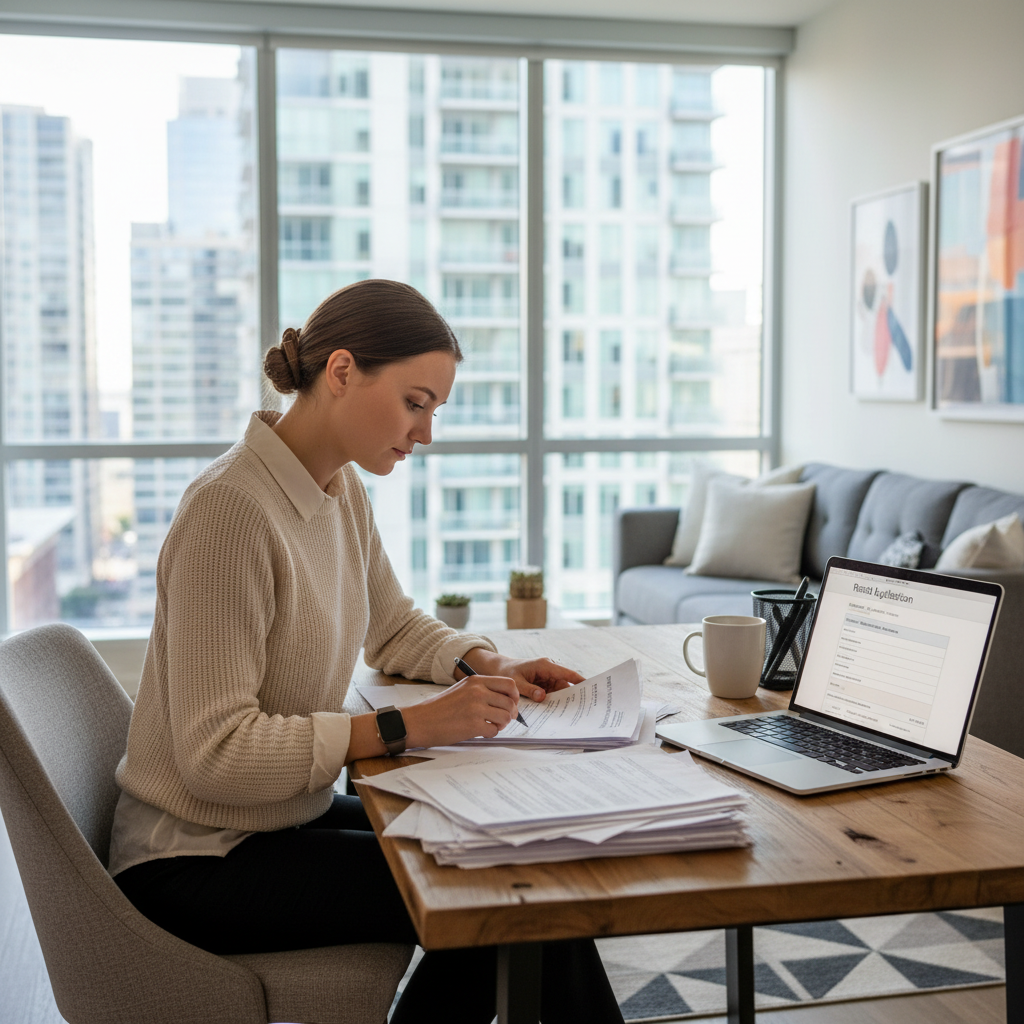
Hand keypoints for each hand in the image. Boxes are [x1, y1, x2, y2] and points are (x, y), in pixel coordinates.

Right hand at [402, 673, 520, 746]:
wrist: (420, 721)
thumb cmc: (440, 707)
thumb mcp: (462, 689)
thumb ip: (482, 690)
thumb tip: (506, 700)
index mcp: (476, 681)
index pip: (509, 684)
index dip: (514, 696)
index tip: (511, 704)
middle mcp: (478, 692)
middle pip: (510, 702)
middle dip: (511, 713)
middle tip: (503, 719)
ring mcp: (476, 708)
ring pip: (505, 717)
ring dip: (502, 724)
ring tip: (491, 726)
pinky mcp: (473, 725)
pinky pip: (494, 730)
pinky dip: (491, 733)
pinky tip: (481, 732)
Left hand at [459, 649, 584, 702]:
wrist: (499, 669)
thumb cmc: (507, 673)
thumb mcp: (516, 682)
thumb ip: (529, 689)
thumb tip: (543, 696)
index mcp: (545, 665)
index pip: (566, 673)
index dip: (579, 680)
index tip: (590, 687)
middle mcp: (549, 670)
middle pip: (565, 684)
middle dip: (572, 695)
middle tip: (581, 708)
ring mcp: (547, 677)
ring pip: (559, 690)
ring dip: (562, 701)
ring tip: (571, 714)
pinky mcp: (544, 684)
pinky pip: (552, 693)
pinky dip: (554, 702)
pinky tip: (557, 712)